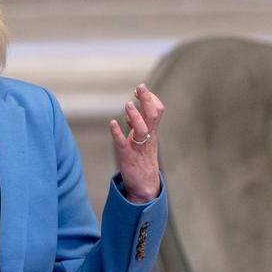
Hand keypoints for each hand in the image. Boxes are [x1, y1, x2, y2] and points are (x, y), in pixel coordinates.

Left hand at [109, 82, 163, 202]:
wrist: (145, 185)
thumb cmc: (143, 159)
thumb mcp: (143, 139)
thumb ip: (137, 124)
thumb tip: (132, 109)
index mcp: (152, 132)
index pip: (158, 111)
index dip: (151, 98)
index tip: (142, 88)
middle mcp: (148, 137)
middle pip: (153, 116)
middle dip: (147, 100)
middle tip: (140, 86)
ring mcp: (138, 147)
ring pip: (142, 129)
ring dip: (135, 116)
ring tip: (128, 104)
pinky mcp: (127, 157)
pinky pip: (123, 144)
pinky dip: (118, 133)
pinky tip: (112, 123)